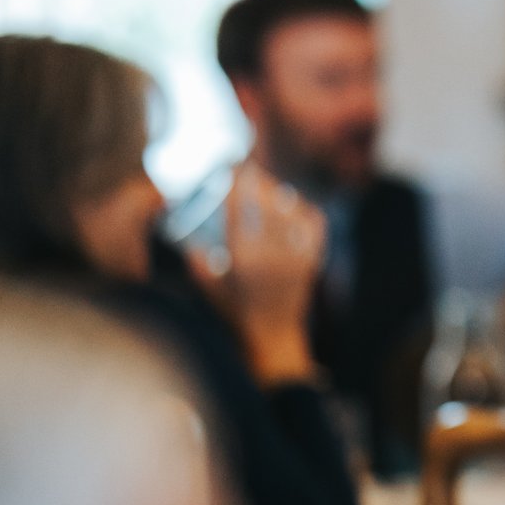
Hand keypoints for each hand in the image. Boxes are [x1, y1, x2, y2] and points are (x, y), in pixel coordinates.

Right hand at [187, 164, 324, 383]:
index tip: (230, 167)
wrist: (273, 337)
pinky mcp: (312, 262)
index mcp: (242, 258)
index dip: (235, 182)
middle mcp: (271, 254)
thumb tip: (190, 238)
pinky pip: (314, 227)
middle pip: (266, 203)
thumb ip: (196, 262)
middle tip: (249, 167)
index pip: (237, 208)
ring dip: (279, 193)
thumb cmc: (235, 313)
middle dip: (257, 180)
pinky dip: (306, 211)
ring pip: (291, 211)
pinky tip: (296, 204)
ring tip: (268, 184)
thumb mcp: (207, 288)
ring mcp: (295, 257)